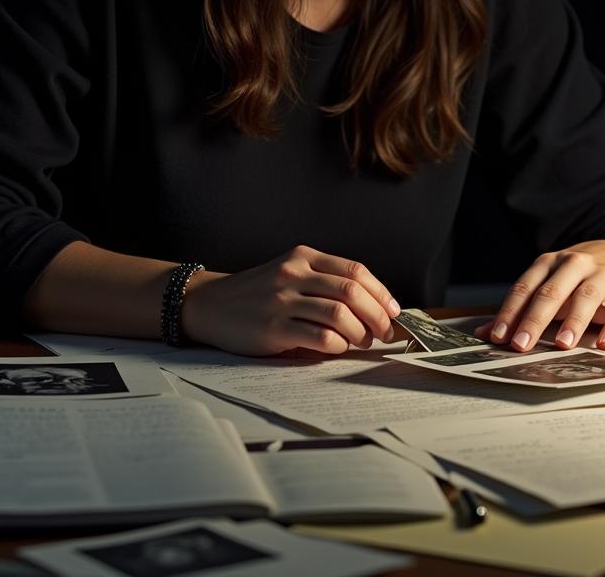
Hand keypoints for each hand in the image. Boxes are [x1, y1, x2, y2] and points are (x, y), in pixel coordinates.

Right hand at [181, 244, 400, 355]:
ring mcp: (281, 300)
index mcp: (303, 256)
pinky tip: (337, 348)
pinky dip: (337, 345)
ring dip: (360, 333)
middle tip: (384, 332)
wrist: (211, 305)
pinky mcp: (272, 328)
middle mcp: (293, 273)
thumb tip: (373, 306)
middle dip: (377, 315)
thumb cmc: (258, 292)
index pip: (354, 270)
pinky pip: (319, 337)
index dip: (380, 292)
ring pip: (339, 315)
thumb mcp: (289, 273)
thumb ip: (323, 281)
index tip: (393, 311)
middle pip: (351, 292)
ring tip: (362, 342)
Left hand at [473, 239, 604, 352]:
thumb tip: (485, 333)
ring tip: (562, 345)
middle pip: (550, 292)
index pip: (524, 288)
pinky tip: (604, 345)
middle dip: (534, 320)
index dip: (510, 312)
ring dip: (572, 322)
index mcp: (548, 263)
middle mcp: (573, 264)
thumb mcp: (549, 285)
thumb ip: (520, 309)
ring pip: (584, 297)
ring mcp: (601, 275)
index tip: (498, 337)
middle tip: (521, 345)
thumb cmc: (578, 278)